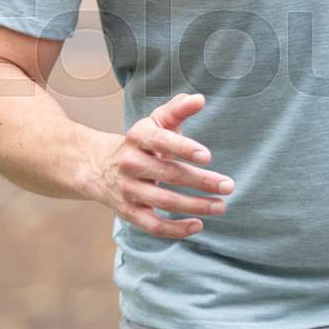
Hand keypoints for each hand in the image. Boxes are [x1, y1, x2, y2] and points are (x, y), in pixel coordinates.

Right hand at [92, 92, 233, 239]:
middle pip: (168, 173)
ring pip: (163, 201)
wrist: (98, 166)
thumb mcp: (155, 122)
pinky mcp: (128, 211)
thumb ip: (177, 110)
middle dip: (201, 181)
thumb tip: (198, 99)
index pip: (160, 141)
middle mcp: (130, 163)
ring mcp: (128, 189)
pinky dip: (175, 228)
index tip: (208, 156)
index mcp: (138, 136)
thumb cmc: (142, 143)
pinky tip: (198, 225)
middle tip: (229, 186)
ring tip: (220, 206)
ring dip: (195, 206)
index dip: (183, 148)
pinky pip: (152, 225)